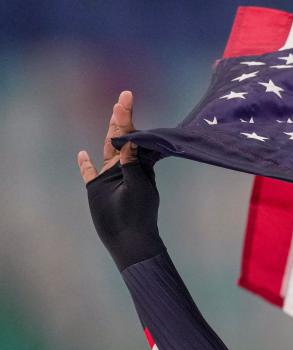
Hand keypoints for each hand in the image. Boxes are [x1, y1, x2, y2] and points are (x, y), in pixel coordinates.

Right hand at [78, 90, 164, 270]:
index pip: (134, 137)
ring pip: (108, 149)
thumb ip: (133, 164)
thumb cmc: (139, 213)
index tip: (127, 99)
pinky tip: (82, 154)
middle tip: (124, 98)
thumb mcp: (138, 186)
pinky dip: (85, 164)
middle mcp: (125, 167)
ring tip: (114, 115)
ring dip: (110, 133)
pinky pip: (89, 173)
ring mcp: (111, 177)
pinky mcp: (98, 188)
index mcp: (138, 166)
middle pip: (123, 138)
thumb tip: (131, 141)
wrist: (130, 238)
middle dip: (123, 118)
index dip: (129, 118)